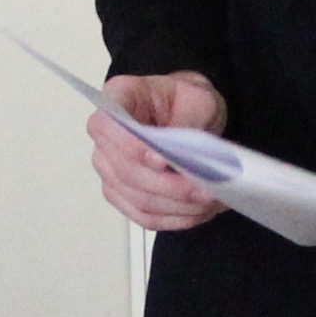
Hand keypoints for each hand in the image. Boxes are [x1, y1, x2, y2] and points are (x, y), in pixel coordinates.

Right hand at [89, 72, 230, 231]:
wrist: (188, 114)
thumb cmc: (187, 101)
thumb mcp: (197, 98)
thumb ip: (184, 120)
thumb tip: (172, 150)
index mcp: (117, 97)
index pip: (109, 126)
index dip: (133, 147)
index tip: (163, 161)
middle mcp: (104, 136)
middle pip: (127, 171)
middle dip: (169, 186)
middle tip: (206, 189)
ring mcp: (109, 168)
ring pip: (138, 199)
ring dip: (178, 206)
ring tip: (211, 201)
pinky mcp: (122, 194)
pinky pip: (144, 216)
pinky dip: (174, 219)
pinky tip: (199, 212)